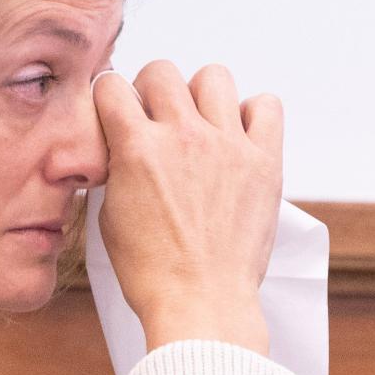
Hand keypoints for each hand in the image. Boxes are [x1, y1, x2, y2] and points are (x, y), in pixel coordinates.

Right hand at [92, 62, 282, 354]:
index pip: (111, 85)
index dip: (108, 98)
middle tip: (154, 121)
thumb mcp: (109, 217)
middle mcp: (182, 137)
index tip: (115, 114)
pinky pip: (265, 105)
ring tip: (197, 125)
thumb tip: (121, 146)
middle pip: (161, 71)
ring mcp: (227, 145)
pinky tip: (236, 138)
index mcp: (136, 150)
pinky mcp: (264, 161)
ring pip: (213, 76)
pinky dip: (251, 113)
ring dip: (199, 95)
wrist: (200, 303)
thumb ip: (116, 169)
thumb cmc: (150, 271)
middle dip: (150, 91)